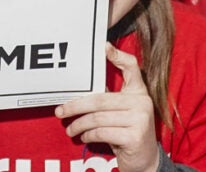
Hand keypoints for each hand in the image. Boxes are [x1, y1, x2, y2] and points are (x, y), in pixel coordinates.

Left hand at [56, 43, 158, 171]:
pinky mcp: (135, 137)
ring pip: (97, 118)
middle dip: (75, 106)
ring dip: (78, 124)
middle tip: (60, 112)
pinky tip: (84, 136)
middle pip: (99, 99)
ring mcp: (140, 119)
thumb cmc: (127, 131)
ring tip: (70, 129)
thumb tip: (80, 88)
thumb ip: (109, 97)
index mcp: (139, 92)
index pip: (132, 68)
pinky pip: (102, 132)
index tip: (104, 46)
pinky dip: (88, 135)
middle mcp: (142, 102)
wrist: (145, 159)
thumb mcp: (122, 111)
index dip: (118, 56)